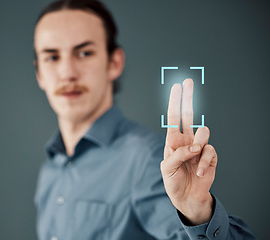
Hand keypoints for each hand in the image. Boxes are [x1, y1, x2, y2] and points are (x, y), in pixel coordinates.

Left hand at [160, 78, 217, 224]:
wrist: (186, 197)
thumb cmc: (173, 181)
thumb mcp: (167, 168)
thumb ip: (178, 155)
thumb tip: (194, 147)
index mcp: (173, 140)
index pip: (174, 118)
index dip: (175, 102)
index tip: (177, 88)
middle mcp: (186, 140)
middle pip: (189, 114)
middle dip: (188, 97)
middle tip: (188, 82)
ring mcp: (199, 147)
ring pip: (204, 131)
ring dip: (199, 144)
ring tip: (193, 157)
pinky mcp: (210, 156)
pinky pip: (210, 151)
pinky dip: (204, 163)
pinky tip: (199, 173)